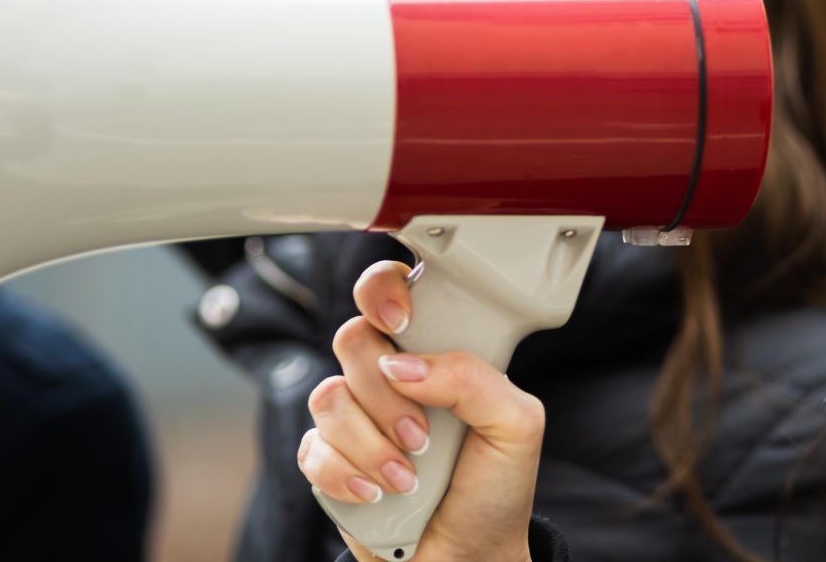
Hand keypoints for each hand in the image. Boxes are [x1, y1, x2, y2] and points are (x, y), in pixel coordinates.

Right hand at [299, 261, 542, 561]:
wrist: (468, 561)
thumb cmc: (495, 492)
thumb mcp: (515, 427)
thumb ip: (471, 378)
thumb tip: (403, 365)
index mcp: (433, 356)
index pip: (391, 294)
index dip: (382, 291)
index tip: (399, 320)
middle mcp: (388, 380)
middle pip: (351, 340)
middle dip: (385, 396)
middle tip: (421, 437)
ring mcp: (354, 419)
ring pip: (327, 396)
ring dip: (371, 445)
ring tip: (408, 480)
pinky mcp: (328, 462)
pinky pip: (311, 449)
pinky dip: (347, 476)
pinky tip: (379, 496)